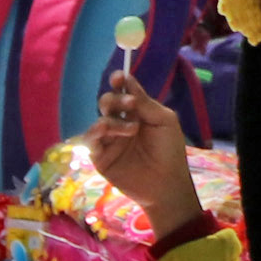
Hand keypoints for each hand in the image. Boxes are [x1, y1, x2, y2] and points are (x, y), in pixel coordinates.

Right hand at [84, 71, 204, 238]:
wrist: (166, 183)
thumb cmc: (170, 152)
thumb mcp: (163, 120)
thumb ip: (145, 101)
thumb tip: (127, 79)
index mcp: (136, 114)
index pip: (122, 93)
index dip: (118, 83)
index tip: (119, 77)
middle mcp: (120, 124)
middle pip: (106, 103)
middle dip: (114, 100)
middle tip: (130, 105)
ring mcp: (109, 141)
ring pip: (98, 120)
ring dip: (111, 118)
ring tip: (131, 129)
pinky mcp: (100, 157)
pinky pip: (90, 140)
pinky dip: (97, 132)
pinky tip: (112, 133)